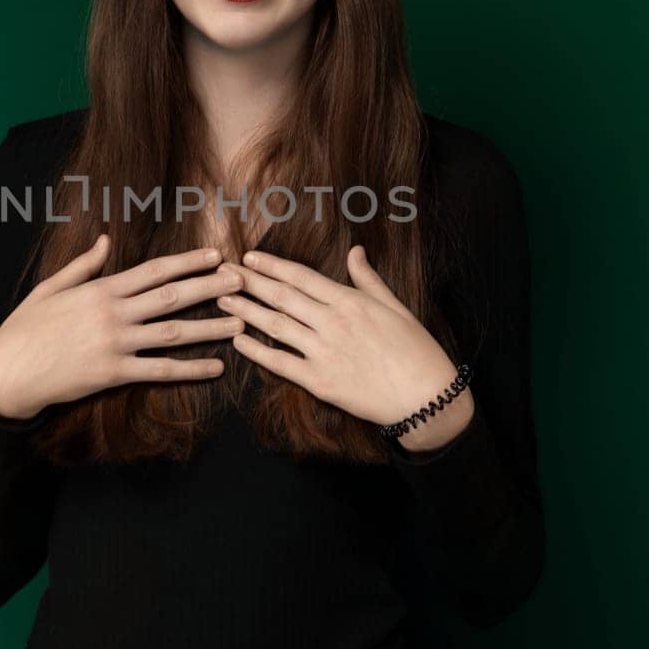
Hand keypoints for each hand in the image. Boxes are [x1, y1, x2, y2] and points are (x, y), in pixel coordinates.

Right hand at [0, 235, 246, 420]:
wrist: (6, 372)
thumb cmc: (24, 329)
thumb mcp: (49, 288)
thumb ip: (83, 265)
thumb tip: (106, 240)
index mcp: (100, 289)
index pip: (155, 271)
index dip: (189, 262)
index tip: (216, 255)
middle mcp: (113, 313)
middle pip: (173, 296)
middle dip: (211, 287)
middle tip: (242, 281)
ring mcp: (115, 343)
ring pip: (174, 332)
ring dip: (211, 326)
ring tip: (241, 320)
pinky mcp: (114, 373)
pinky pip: (160, 371)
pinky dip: (191, 369)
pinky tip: (216, 366)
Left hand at [216, 246, 472, 436]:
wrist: (426, 397)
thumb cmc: (416, 350)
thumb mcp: (395, 307)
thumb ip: (368, 279)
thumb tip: (356, 251)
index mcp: (349, 302)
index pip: (301, 277)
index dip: (272, 266)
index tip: (249, 257)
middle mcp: (332, 323)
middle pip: (282, 297)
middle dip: (250, 283)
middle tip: (223, 272)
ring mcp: (323, 352)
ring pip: (275, 326)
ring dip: (245, 312)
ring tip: (222, 300)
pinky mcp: (319, 382)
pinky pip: (280, 363)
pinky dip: (256, 352)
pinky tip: (238, 341)